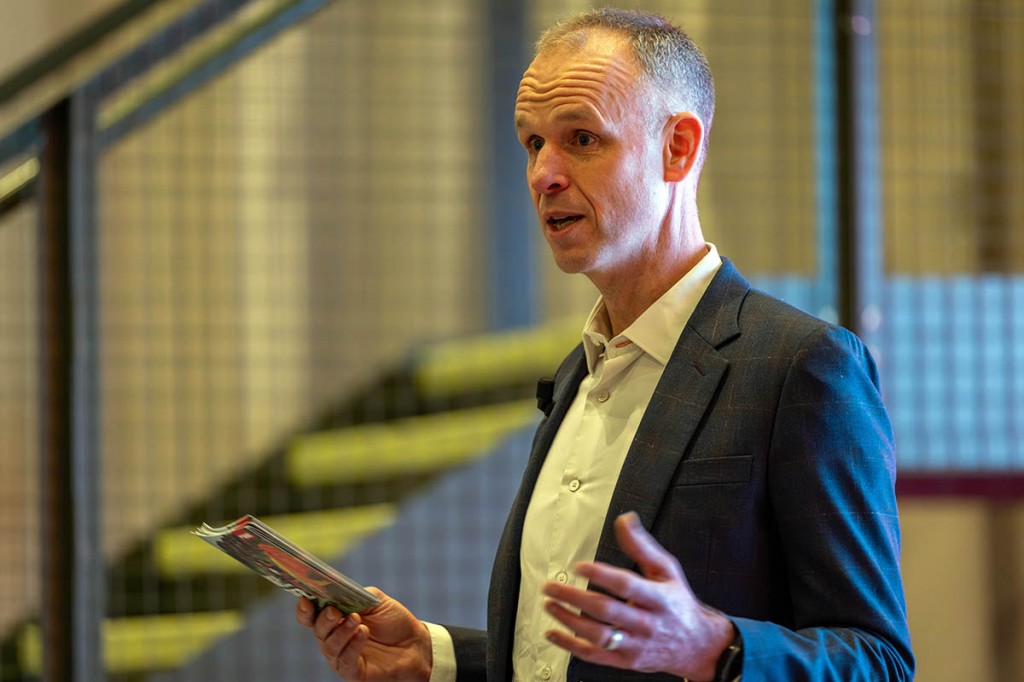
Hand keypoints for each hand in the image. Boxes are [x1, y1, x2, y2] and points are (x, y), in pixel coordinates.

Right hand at [296, 588, 432, 680]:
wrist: (415, 643)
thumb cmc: (393, 621)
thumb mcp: (376, 601)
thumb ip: (356, 595)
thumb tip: (339, 592)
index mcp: (335, 619)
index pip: (312, 616)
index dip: (305, 609)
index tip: (306, 600)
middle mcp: (334, 638)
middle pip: (318, 630)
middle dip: (324, 619)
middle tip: (335, 611)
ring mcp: (342, 656)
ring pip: (330, 646)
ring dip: (341, 632)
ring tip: (356, 620)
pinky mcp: (352, 672)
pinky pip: (345, 661)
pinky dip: (352, 646)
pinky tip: (363, 633)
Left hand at [542, 512, 733, 681]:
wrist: (698, 646)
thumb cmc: (678, 603)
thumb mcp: (667, 570)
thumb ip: (642, 546)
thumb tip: (625, 520)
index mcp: (657, 598)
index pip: (626, 586)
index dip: (601, 575)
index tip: (579, 566)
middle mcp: (645, 623)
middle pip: (606, 610)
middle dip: (574, 597)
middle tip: (551, 586)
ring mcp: (635, 644)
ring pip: (598, 635)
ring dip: (568, 620)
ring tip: (550, 605)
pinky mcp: (626, 660)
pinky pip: (595, 656)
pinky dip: (571, 646)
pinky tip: (554, 633)